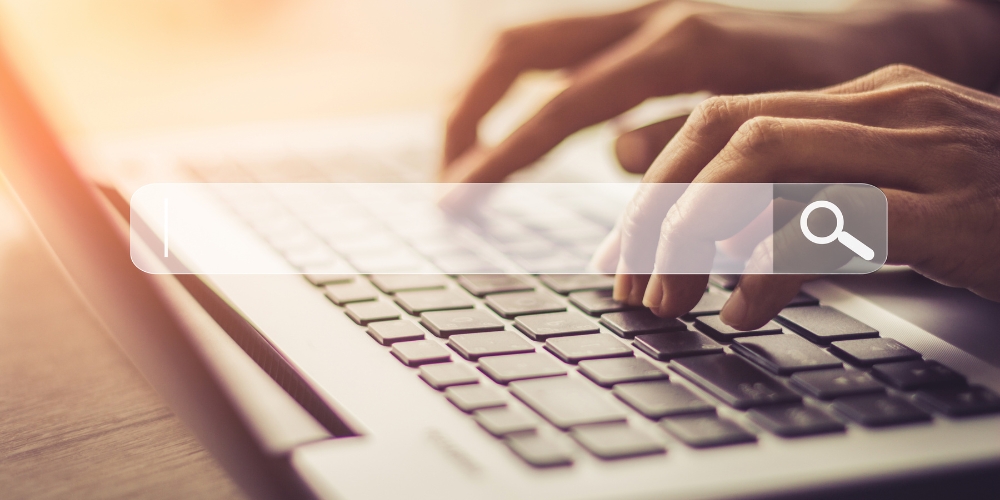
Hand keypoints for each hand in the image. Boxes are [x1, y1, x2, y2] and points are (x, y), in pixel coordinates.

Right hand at [442, 0, 999, 182]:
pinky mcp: (643, 26)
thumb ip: (690, 142)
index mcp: (678, 47)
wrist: (878, 40)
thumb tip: (617, 156)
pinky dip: (525, 96)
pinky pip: (562, 55)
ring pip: (531, 45)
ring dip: (485, 100)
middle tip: (444, 176)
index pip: (562, 105)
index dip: (503, 154)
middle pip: (518, 50)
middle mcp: (648, 17)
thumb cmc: (834, 92)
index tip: (458, 197)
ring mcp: (642, 15)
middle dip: (468, 113)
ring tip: (462, 160)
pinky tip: (516, 136)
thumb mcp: (772, 129)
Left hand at [602, 64, 999, 328]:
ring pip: (766, 160)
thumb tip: (711, 232)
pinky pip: (833, 221)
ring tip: (673, 298)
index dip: (656, 183)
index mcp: (862, 98)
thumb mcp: (891, 195)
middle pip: (726, 133)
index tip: (624, 248)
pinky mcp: (955, 211)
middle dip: (661, 212)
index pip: (721, 117)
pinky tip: (746, 311)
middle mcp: (886, 108)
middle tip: (634, 283)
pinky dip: (770, 266)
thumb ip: (806, 196)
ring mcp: (924, 151)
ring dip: (698, 235)